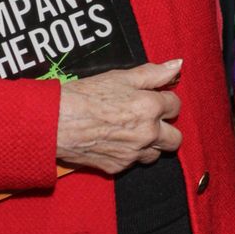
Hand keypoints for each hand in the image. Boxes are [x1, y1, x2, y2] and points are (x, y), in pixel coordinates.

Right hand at [57, 59, 182, 175]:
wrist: (56, 122)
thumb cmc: (86, 95)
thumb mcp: (120, 77)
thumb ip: (153, 73)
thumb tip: (177, 65)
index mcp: (151, 108)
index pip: (175, 105)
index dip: (164, 99)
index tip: (152, 98)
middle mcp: (148, 133)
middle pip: (175, 138)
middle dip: (166, 128)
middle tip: (149, 119)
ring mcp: (134, 154)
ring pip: (156, 154)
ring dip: (150, 144)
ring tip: (130, 131)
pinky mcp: (118, 168)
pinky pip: (133, 163)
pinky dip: (129, 153)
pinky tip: (114, 141)